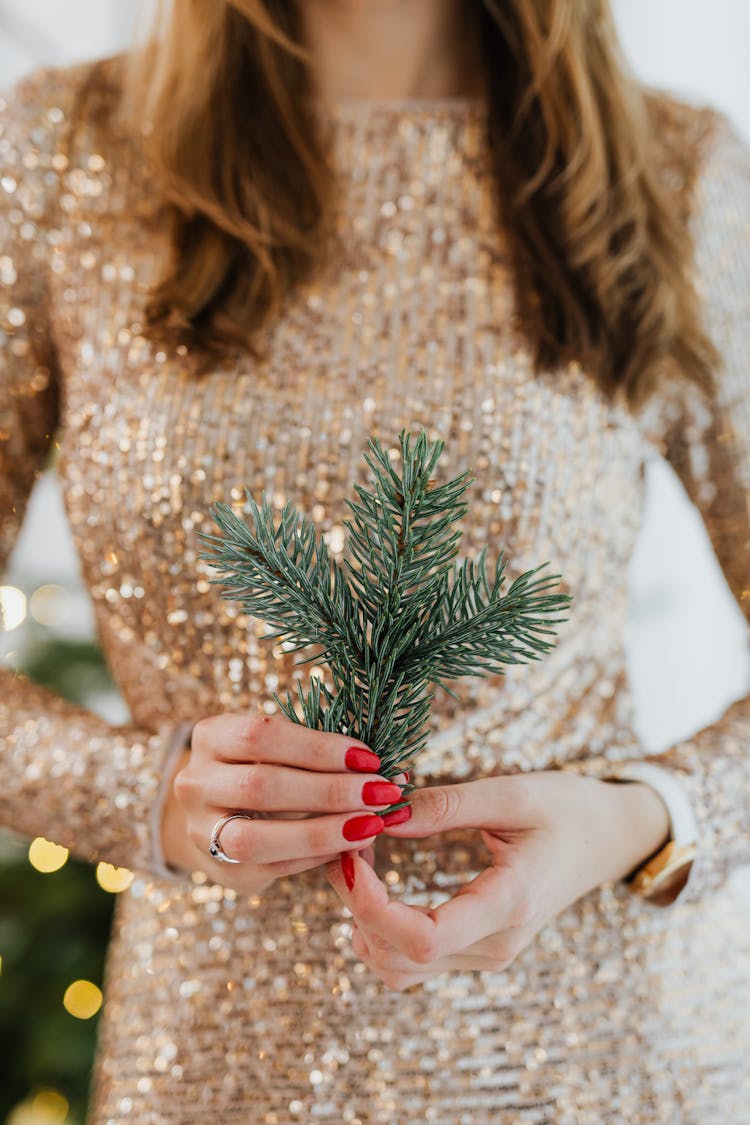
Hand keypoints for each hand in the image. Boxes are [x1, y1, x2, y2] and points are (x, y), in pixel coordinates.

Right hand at [161, 712, 406, 893]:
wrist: (220, 811)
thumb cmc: (269, 765)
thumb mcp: (285, 746)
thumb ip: (328, 754)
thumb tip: (396, 771)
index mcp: (211, 736)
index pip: (261, 735)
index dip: (319, 747)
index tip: (369, 757)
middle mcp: (195, 782)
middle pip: (261, 786)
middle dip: (329, 790)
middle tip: (381, 792)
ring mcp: (200, 830)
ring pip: (256, 837)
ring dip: (322, 832)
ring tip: (371, 825)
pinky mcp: (220, 869)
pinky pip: (272, 866)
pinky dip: (317, 856)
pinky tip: (352, 845)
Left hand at [325, 769, 669, 989]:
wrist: (610, 838)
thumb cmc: (568, 808)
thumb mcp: (512, 792)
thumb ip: (446, 805)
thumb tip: (382, 812)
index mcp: (510, 904)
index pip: (424, 938)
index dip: (372, 906)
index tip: (351, 856)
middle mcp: (496, 945)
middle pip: (399, 958)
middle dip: (356, 906)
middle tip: (345, 843)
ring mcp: (486, 954)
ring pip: (398, 968)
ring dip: (363, 921)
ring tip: (358, 859)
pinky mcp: (477, 948)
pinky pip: (413, 959)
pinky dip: (380, 928)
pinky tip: (376, 880)